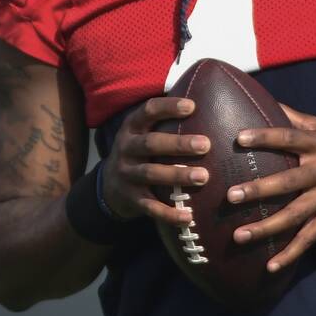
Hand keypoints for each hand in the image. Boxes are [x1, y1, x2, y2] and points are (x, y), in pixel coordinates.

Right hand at [103, 96, 210, 226]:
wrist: (108, 187)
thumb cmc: (140, 152)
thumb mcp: (143, 132)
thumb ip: (164, 120)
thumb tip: (204, 98)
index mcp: (131, 128)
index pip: (148, 111)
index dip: (168, 108)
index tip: (192, 106)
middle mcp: (125, 148)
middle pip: (151, 144)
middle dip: (178, 144)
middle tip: (206, 144)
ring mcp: (126, 174)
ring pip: (151, 174)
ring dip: (178, 174)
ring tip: (204, 176)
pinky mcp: (130, 199)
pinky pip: (150, 207)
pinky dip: (169, 213)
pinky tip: (189, 217)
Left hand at [225, 104, 315, 271]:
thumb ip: (295, 118)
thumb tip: (266, 100)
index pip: (288, 138)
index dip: (265, 137)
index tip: (239, 139)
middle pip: (288, 181)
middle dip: (259, 190)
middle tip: (231, 196)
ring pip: (295, 215)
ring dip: (266, 227)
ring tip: (239, 235)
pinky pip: (309, 238)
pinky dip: (291, 253)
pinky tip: (270, 266)